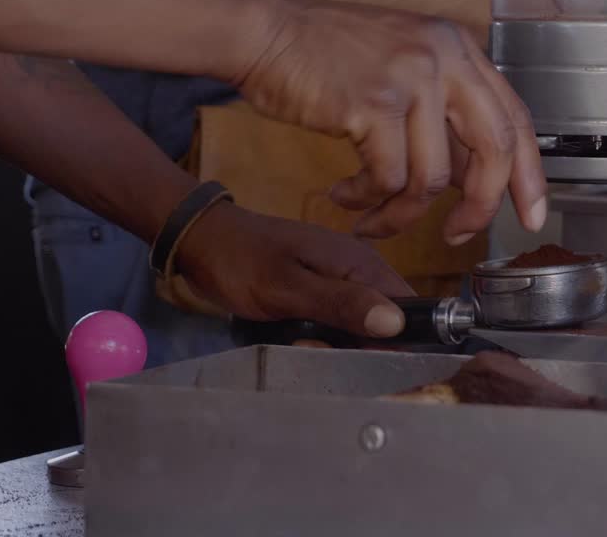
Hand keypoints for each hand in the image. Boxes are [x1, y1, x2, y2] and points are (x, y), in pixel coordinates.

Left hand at [174, 201, 414, 336]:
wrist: (199, 241)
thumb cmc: (241, 261)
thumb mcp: (288, 288)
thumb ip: (342, 304)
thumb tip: (396, 322)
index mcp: (358, 261)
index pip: (406, 303)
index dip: (403, 337)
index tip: (378, 364)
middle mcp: (354, 271)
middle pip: (382, 321)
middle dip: (360, 347)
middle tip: (319, 351)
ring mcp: (335, 283)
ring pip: (357, 328)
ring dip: (336, 346)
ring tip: (299, 345)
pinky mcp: (316, 295)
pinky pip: (334, 325)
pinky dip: (320, 339)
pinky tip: (295, 342)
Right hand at [236, 0, 547, 243]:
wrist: (265, 31)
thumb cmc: (325, 56)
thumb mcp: (403, 69)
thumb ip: (443, 115)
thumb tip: (472, 178)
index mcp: (458, 48)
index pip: (515, 117)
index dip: (529, 173)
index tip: (531, 213)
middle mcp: (443, 56)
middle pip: (493, 148)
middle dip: (482, 205)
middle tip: (459, 235)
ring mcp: (410, 76)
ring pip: (433, 176)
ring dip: (400, 213)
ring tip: (372, 218)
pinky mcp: (372, 102)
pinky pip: (387, 178)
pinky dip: (367, 199)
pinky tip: (346, 195)